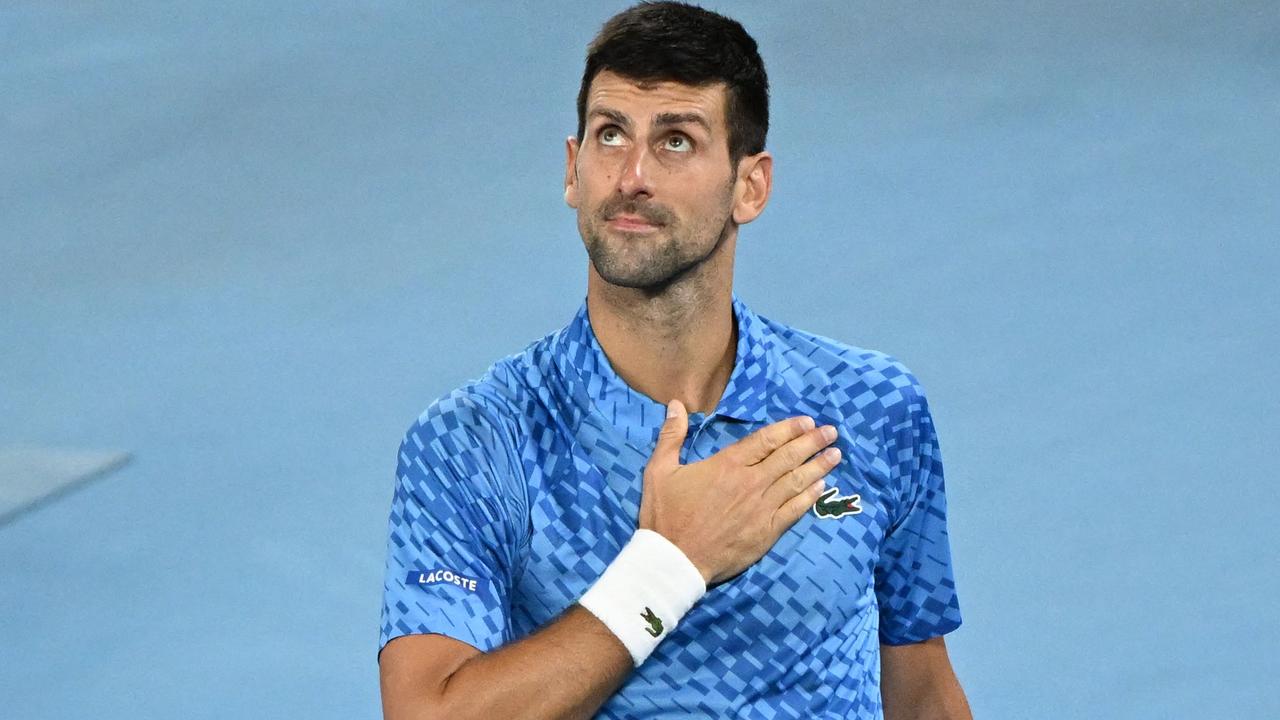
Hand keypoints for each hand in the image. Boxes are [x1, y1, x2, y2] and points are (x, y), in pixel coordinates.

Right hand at [637, 399, 841, 585]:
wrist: (675, 560)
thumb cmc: (665, 515)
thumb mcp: (659, 470)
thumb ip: (671, 436)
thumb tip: (675, 405)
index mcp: (727, 465)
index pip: (766, 440)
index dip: (789, 429)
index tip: (807, 421)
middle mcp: (750, 483)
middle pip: (788, 457)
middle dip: (812, 442)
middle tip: (831, 431)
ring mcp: (761, 508)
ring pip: (797, 481)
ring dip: (818, 466)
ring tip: (836, 454)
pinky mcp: (766, 532)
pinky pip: (795, 510)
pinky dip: (810, 496)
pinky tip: (823, 487)